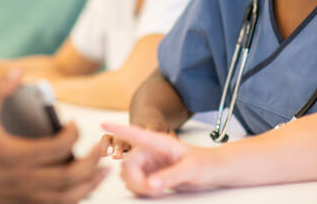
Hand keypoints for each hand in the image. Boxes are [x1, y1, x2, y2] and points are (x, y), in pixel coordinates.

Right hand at [0, 71, 108, 203]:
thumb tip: (19, 70)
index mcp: (13, 156)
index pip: (58, 147)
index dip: (73, 134)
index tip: (76, 123)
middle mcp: (20, 181)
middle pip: (69, 177)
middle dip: (92, 162)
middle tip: (103, 147)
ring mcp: (19, 198)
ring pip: (64, 199)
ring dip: (88, 186)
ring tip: (103, 172)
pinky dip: (69, 200)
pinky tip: (79, 190)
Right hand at [102, 123, 216, 196]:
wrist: (213, 171)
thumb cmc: (205, 164)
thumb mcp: (190, 170)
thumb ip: (170, 176)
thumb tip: (150, 184)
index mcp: (159, 143)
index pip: (135, 133)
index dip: (118, 130)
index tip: (104, 124)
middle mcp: (150, 151)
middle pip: (127, 165)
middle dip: (134, 180)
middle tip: (151, 189)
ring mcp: (149, 164)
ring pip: (128, 176)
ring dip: (138, 186)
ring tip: (158, 189)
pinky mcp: (150, 175)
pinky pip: (135, 184)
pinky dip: (141, 190)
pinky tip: (156, 191)